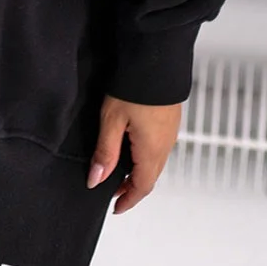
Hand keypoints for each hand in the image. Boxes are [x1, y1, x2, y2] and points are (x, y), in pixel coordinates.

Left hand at [86, 93, 182, 213]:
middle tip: (114, 193)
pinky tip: (132, 149)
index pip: (142, 186)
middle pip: (150, 177)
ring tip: (119, 172)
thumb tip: (96, 179)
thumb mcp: (111, 121)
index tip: (116, 208)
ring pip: (155, 163)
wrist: (156, 58)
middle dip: (132, 189)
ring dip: (138, 173)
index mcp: (152, 150)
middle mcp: (165, 145)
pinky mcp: (170, 121)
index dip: (128, 200)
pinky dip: (145, 158)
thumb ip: (104, 153)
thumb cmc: (135, 86)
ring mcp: (170, 133)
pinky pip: (159, 149)